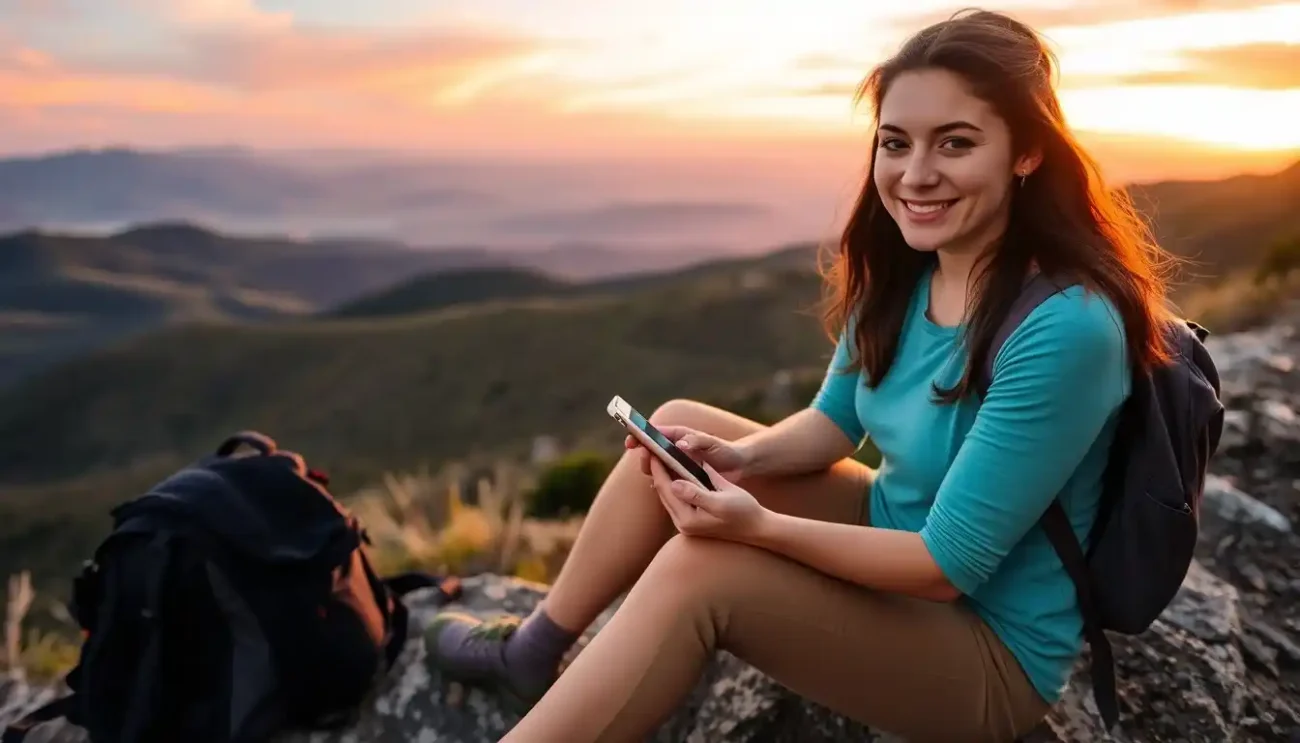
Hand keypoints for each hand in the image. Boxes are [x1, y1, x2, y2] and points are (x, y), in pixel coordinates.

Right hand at [624, 425, 749, 480]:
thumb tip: (679, 444)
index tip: (631, 440)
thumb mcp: (714, 444)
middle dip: (643, 453)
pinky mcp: (682, 474)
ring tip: (651, 474)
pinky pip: (666, 476)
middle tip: (644, 459)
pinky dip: (660, 480)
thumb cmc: (727, 450)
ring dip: (650, 468)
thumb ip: (698, 441)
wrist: (739, 464)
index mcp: (680, 435)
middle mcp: (675, 447)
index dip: (641, 434)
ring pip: (656, 464)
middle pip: (652, 448)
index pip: (656, 432)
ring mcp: (678, 461)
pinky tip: (658, 486)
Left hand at [648, 457, 768, 542]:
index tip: (653, 450)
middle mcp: (683, 524)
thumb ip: (696, 494)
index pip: (666, 488)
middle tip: (652, 450)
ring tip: (659, 457)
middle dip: (657, 470)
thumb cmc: (744, 511)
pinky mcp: (692, 521)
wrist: (758, 528)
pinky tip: (673, 472)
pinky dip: (673, 484)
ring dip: (663, 476)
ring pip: (668, 495)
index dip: (658, 467)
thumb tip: (674, 483)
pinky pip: (677, 498)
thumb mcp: (722, 500)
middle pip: (662, 492)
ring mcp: (687, 524)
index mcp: (688, 519)